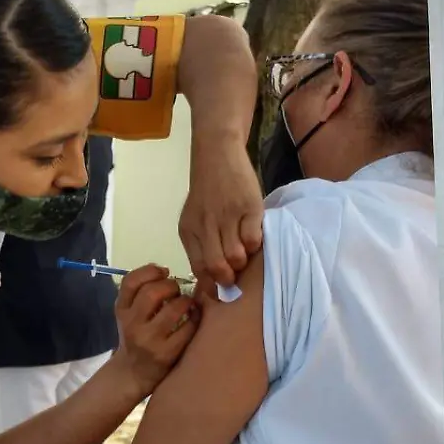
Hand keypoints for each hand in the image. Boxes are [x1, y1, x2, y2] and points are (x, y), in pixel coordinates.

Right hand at [111, 264, 199, 394]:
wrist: (132, 373)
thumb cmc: (135, 337)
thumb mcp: (129, 314)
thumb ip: (141, 293)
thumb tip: (166, 272)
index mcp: (122, 310)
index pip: (131, 281)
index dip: (150, 270)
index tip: (163, 272)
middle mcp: (132, 324)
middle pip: (152, 293)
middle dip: (171, 285)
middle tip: (177, 290)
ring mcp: (149, 340)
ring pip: (174, 309)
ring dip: (186, 301)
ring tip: (188, 304)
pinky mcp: (166, 354)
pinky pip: (187, 329)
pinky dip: (195, 319)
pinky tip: (194, 318)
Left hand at [179, 132, 263, 289]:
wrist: (217, 155)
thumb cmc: (207, 192)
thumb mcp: (194, 218)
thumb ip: (199, 245)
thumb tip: (210, 280)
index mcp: (189, 230)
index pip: (198, 268)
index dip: (210, 284)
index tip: (219, 289)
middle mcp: (206, 225)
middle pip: (217, 266)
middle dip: (227, 279)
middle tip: (235, 278)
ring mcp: (228, 216)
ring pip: (236, 256)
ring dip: (242, 261)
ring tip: (244, 253)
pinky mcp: (249, 208)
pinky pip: (254, 240)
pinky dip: (255, 244)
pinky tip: (252, 234)